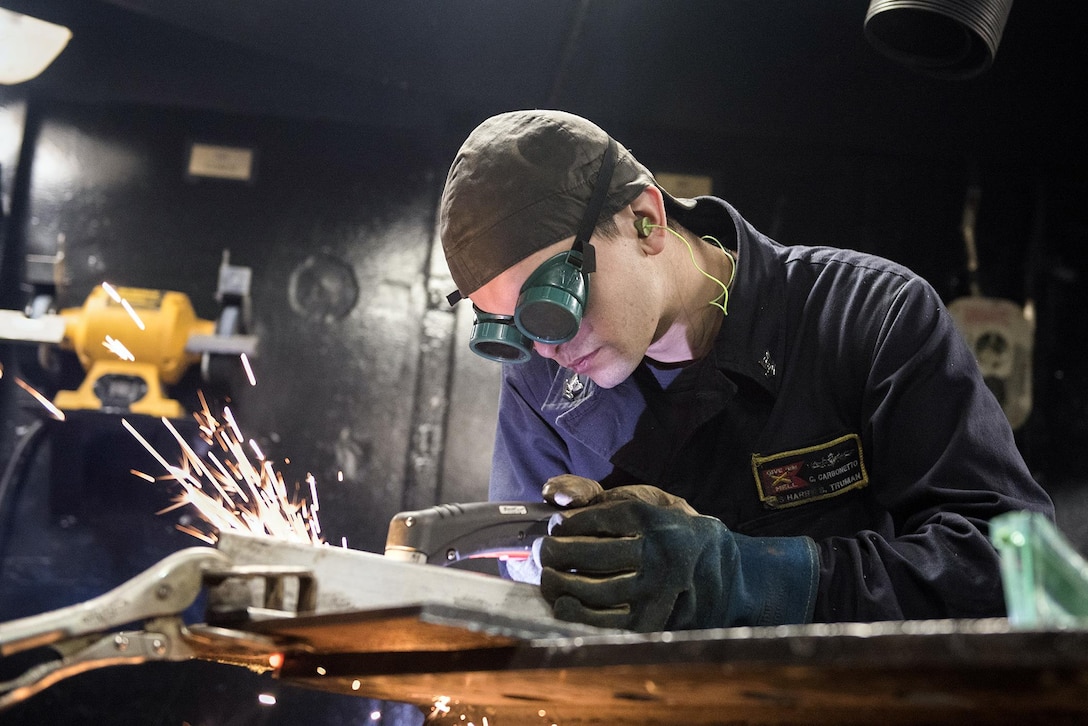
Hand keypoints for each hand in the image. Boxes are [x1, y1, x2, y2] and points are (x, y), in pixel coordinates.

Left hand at [538, 475, 819, 631]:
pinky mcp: (655, 620)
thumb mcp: (647, 501)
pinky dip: (578, 614)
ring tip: (547, 576)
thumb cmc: (672, 531)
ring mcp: (660, 590)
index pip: (600, 518)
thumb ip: (598, 495)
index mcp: (657, 517)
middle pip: (593, 554)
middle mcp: (661, 552)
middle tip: (543, 551)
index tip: (556, 526)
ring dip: (560, 584)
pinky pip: (607, 622)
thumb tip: (554, 495)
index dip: (570, 523)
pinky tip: (562, 603)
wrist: (725, 573)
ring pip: (596, 590)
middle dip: (556, 553)